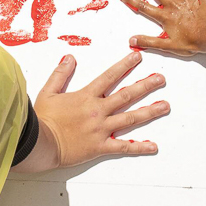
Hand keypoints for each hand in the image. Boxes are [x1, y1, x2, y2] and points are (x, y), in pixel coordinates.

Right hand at [15, 50, 166, 172]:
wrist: (40, 143)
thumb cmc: (43, 120)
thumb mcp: (48, 92)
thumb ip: (60, 74)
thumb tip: (70, 58)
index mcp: (86, 96)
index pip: (110, 77)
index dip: (125, 65)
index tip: (137, 58)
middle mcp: (98, 110)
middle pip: (127, 95)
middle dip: (146, 85)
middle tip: (161, 79)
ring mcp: (101, 129)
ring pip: (131, 118)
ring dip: (150, 111)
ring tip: (165, 106)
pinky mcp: (101, 146)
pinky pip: (124, 147)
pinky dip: (140, 148)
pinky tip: (153, 146)